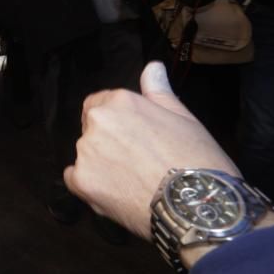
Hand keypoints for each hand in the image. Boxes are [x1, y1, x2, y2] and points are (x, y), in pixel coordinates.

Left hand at [63, 62, 239, 240]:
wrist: (197, 207)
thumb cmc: (197, 160)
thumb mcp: (184, 119)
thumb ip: (158, 92)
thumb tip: (152, 66)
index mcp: (118, 102)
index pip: (98, 105)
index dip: (115, 123)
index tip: (133, 138)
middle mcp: (97, 122)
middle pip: (92, 130)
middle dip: (108, 143)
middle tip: (138, 163)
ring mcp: (86, 153)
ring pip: (86, 156)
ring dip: (101, 166)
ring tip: (134, 182)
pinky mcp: (81, 182)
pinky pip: (76, 181)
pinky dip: (91, 188)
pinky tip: (117, 195)